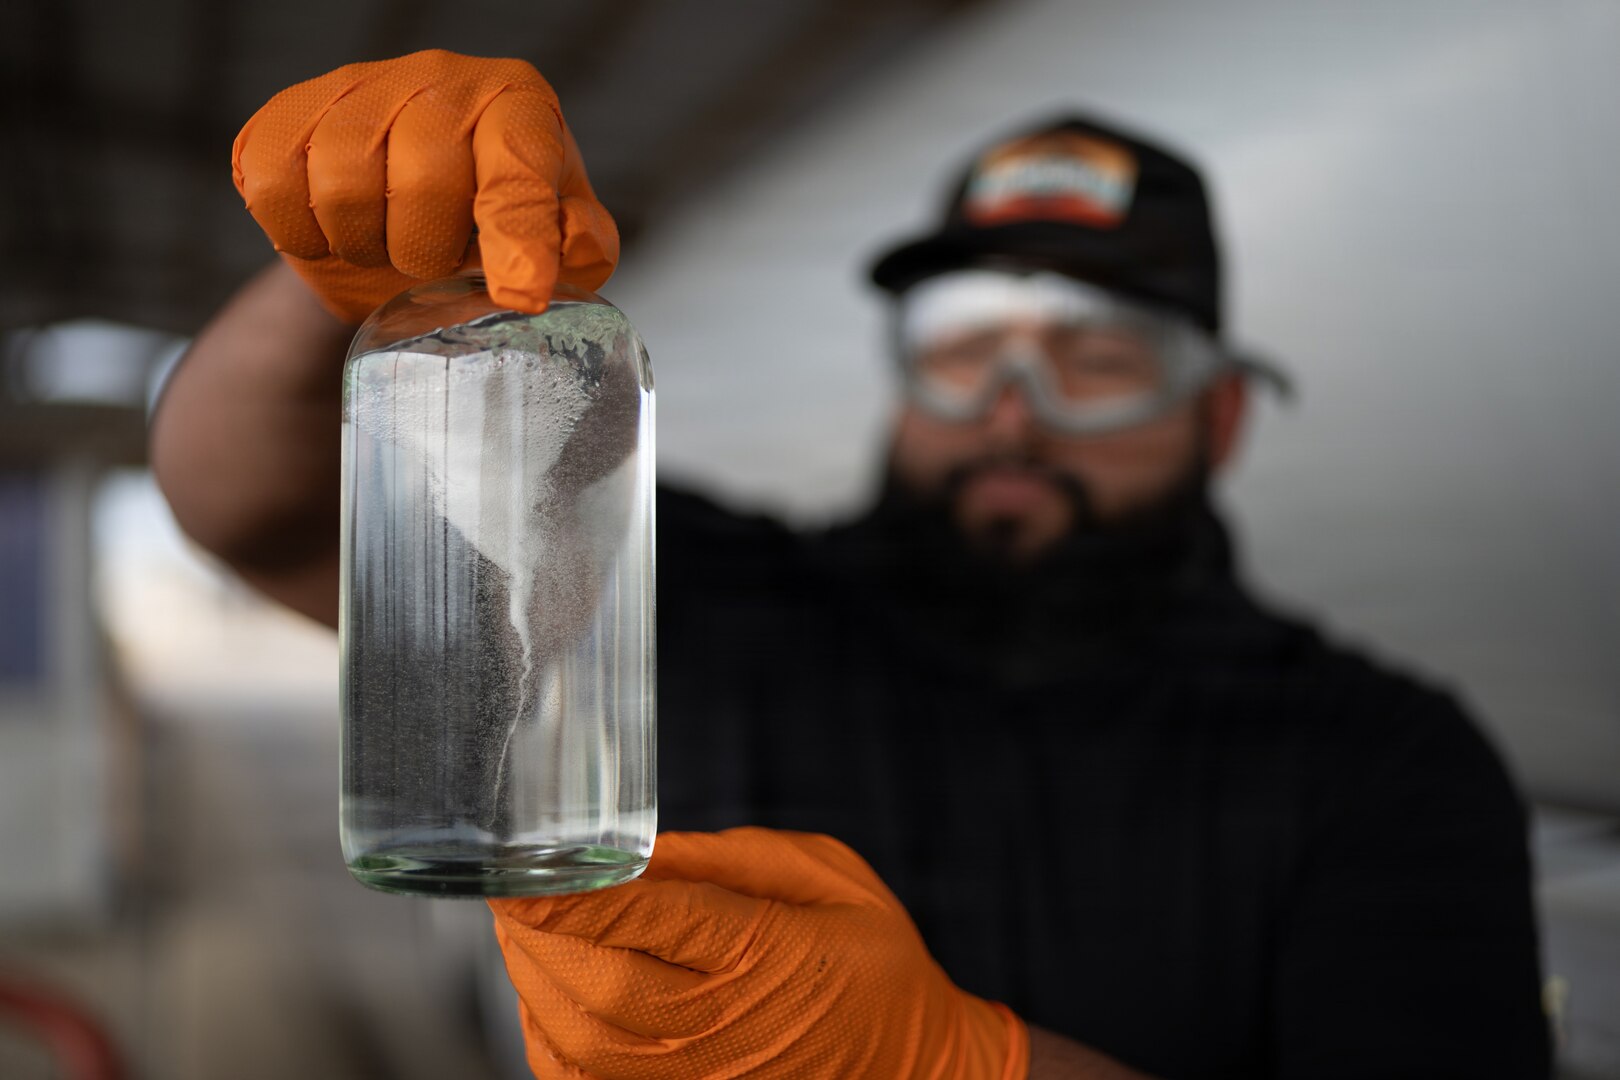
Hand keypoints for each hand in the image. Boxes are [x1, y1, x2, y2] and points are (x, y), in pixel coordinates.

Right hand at [231, 49, 617, 321]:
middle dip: (427, 250)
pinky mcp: (285, 116)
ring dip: (365, 245)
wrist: (396, 224)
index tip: (521, 296)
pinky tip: (333, 233)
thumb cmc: (489, 227)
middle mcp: (438, 80)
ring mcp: (355, 90)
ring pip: (343, 187)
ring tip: (386, 244)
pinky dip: (302, 235)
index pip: (517, 169)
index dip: (520, 239)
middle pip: (422, 182)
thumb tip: (572, 242)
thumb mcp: (556, 240)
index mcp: (515, 104)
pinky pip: (276, 188)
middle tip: (433, 260)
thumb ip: (581, 243)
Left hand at [490, 828, 1029, 1078]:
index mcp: (765, 952)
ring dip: (532, 983)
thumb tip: (640, 852)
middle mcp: (723, 1025)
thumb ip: (729, 860)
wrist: (919, 1070)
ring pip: (579, 1041)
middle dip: (536, 937)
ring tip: (521, 932)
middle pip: (598, 985)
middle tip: (509, 890)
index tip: (521, 872)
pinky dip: (548, 1039)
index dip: (575, 897)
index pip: (651, 921)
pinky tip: (546, 994)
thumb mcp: (826, 877)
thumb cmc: (874, 965)